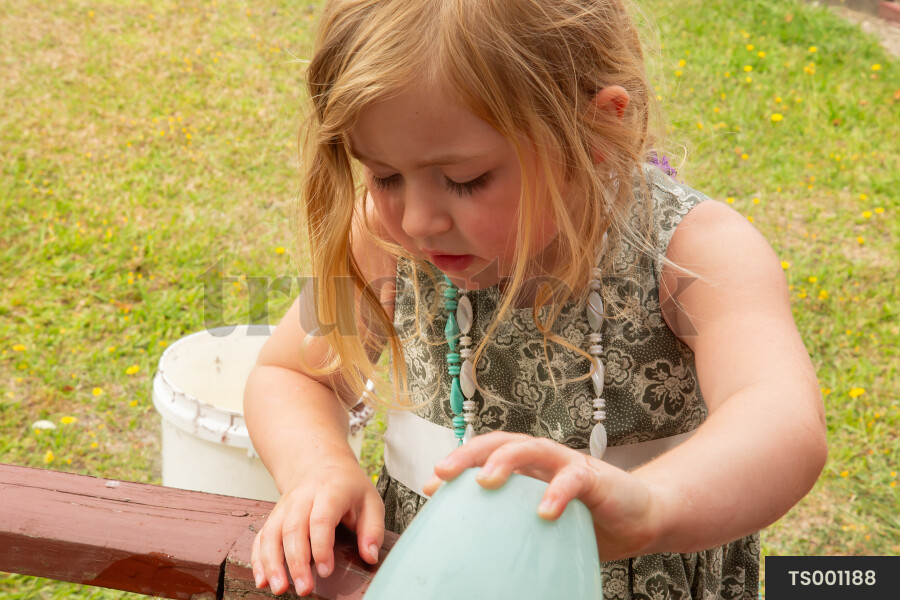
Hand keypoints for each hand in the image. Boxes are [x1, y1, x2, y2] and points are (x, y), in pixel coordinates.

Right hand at [251, 459, 384, 595]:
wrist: (321, 464)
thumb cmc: (348, 486)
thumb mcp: (370, 501)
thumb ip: (372, 529)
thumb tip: (369, 557)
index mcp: (330, 491)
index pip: (321, 520)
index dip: (321, 547)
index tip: (326, 571)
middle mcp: (302, 498)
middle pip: (293, 529)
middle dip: (296, 562)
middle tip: (303, 588)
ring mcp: (284, 507)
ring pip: (272, 534)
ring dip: (272, 563)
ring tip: (279, 588)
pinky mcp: (274, 516)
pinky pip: (261, 537)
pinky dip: (258, 559)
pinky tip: (262, 579)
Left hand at [422, 432, 666, 560]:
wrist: (640, 517)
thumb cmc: (586, 520)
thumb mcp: (540, 524)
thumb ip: (513, 528)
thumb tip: (474, 558)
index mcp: (526, 468)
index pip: (484, 455)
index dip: (456, 465)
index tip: (429, 488)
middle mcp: (542, 458)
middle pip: (499, 442)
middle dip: (468, 453)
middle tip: (444, 473)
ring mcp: (566, 464)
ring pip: (531, 448)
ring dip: (505, 459)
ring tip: (486, 480)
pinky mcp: (593, 477)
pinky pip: (573, 479)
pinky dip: (557, 492)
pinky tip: (544, 511)